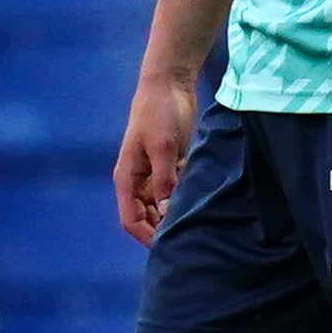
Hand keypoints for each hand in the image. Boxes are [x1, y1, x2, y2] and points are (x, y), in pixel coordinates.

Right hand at [116, 70, 198, 244]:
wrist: (169, 84)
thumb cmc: (161, 113)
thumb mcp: (164, 148)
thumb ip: (165, 180)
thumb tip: (167, 211)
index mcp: (127, 178)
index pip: (131, 219)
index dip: (147, 236)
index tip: (170, 248)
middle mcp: (138, 180)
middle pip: (147, 217)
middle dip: (163, 230)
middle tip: (191, 242)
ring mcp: (154, 173)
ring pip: (162, 206)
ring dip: (175, 216)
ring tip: (199, 229)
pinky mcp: (171, 164)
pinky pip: (175, 191)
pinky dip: (185, 200)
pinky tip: (204, 207)